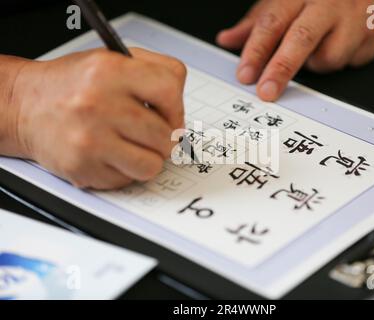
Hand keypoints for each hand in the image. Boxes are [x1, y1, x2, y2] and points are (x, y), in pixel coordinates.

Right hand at [12, 48, 185, 189]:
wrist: (26, 106)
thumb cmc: (73, 85)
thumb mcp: (112, 60)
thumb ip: (155, 73)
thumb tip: (180, 112)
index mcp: (110, 71)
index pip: (169, 90)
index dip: (177, 107)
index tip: (170, 115)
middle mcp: (98, 105)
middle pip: (165, 136)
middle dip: (165, 138)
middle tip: (150, 133)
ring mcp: (90, 140)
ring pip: (152, 165)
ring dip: (148, 159)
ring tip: (132, 146)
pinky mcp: (83, 168)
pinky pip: (128, 180)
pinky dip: (125, 170)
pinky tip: (109, 153)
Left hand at [217, 0, 373, 100]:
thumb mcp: (285, 1)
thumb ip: (257, 22)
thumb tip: (227, 40)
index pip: (272, 22)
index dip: (255, 51)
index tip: (245, 74)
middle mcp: (327, 2)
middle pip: (301, 38)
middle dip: (281, 68)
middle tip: (266, 91)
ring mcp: (355, 15)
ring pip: (328, 57)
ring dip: (317, 63)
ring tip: (321, 45)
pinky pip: (351, 61)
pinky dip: (341, 59)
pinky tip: (344, 42)